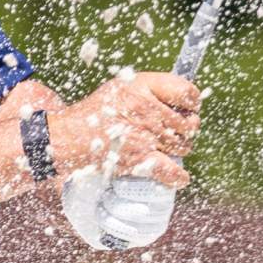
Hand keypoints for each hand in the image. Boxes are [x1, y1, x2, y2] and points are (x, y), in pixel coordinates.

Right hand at [47, 70, 198, 187]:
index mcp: (142, 87)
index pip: (188, 92)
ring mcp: (145, 135)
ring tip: (164, 148)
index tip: (188, 108)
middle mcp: (146, 109)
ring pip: (183, 147)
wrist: (70, 138)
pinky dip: (178, 176)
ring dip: (179, 150)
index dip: (193, 102)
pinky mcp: (141, 160)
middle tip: (173, 132)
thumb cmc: (96, 112)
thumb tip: (183, 99)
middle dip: (186, 130)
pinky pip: (173, 171)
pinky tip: (178, 176)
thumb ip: (151, 88)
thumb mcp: (121, 87)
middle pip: (189, 124)